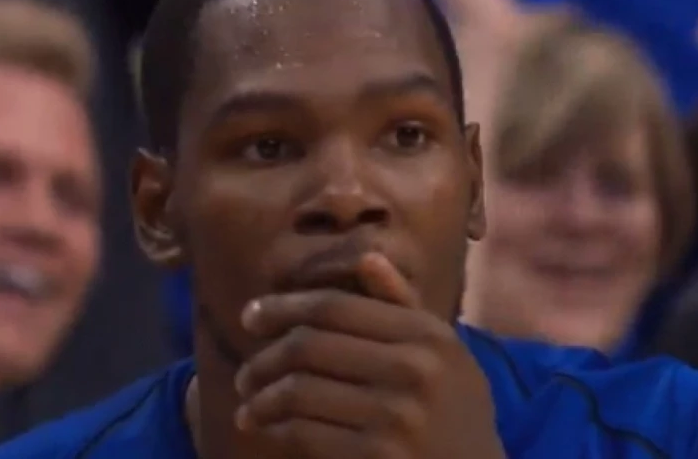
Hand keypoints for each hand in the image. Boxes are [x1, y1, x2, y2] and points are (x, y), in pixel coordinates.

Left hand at [234, 252, 504, 458]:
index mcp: (426, 334)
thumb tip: (367, 258)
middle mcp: (415, 369)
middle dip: (264, 358)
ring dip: (261, 398)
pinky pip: (305, 433)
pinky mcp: (380, 457)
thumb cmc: (452, 411)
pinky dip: (275, 428)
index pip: (335, 306)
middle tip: (245, 373)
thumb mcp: (443, 352)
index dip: (283, 307)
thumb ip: (403, 305)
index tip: (250, 315)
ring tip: (248, 404)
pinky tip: (267, 428)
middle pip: (309, 345)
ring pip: (299, 390)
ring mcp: (398, 416)